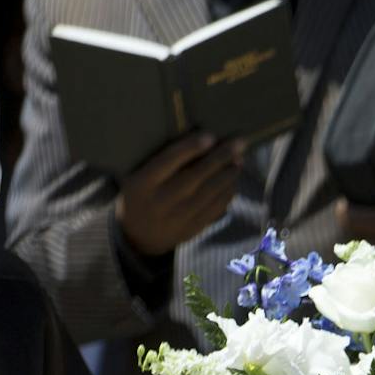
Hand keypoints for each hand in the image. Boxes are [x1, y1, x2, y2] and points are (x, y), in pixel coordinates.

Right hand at [115, 133, 243, 258]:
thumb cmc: (138, 196)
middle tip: (239, 144)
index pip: (168, 161)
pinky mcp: (191, 230)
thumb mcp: (136, 177)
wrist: (135, 238)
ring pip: (208, 194)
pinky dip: (226, 195)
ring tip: (240, 160)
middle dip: (219, 159)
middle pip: (194, 177)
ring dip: (227, 176)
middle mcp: (161, 201)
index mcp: (143, 183)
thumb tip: (197, 143)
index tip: (211, 136)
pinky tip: (234, 182)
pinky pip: (213, 211)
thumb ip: (159, 163)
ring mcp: (177, 218)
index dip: (190, 148)